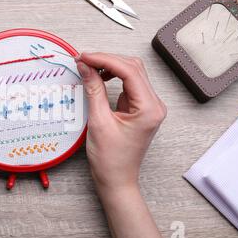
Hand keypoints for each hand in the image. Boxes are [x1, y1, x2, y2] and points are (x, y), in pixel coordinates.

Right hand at [76, 53, 166, 192]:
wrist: (116, 180)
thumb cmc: (111, 160)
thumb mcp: (99, 122)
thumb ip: (94, 90)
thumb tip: (85, 66)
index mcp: (148, 108)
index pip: (129, 71)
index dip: (105, 59)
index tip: (84, 57)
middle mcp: (154, 105)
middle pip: (132, 68)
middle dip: (107, 60)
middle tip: (83, 60)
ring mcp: (148, 106)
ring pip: (131, 73)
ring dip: (110, 66)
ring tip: (89, 67)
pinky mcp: (140, 108)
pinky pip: (128, 84)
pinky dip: (113, 77)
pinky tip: (99, 77)